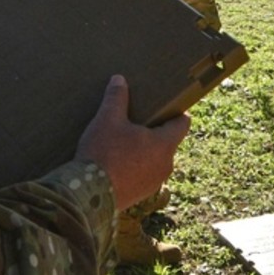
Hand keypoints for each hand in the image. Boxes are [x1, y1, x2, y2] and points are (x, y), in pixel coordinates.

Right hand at [76, 75, 189, 209]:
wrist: (90, 195)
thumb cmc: (103, 153)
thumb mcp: (107, 119)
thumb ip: (116, 98)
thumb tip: (119, 79)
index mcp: (165, 143)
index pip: (183, 123)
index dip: (176, 112)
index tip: (167, 106)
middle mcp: (166, 164)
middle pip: (168, 141)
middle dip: (156, 131)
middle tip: (137, 122)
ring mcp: (156, 182)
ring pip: (157, 159)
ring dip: (146, 151)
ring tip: (125, 143)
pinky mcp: (143, 194)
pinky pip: (145, 175)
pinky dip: (137, 167)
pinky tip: (119, 163)